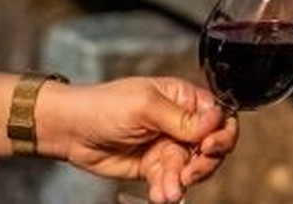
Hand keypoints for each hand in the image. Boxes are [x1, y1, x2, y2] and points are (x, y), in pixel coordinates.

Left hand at [37, 77, 237, 203]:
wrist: (72, 132)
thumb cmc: (104, 106)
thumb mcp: (145, 106)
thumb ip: (181, 118)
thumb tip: (216, 119)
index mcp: (183, 98)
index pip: (219, 116)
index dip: (221, 132)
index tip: (210, 145)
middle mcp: (181, 122)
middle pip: (212, 146)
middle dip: (204, 162)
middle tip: (189, 172)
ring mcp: (169, 146)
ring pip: (193, 168)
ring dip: (182, 181)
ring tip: (168, 190)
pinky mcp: (156, 167)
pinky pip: (172, 182)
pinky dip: (168, 190)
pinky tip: (160, 194)